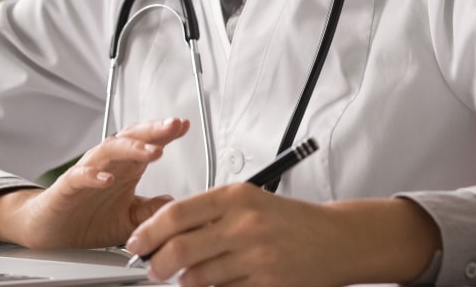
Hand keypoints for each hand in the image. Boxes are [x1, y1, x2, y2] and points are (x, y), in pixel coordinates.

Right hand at [0, 117, 190, 248]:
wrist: (50, 231)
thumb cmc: (87, 220)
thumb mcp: (129, 220)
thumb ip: (150, 210)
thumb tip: (175, 203)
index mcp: (125, 169)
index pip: (147, 143)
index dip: (165, 133)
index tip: (184, 125)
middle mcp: (107, 165)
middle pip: (132, 139)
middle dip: (154, 131)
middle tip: (174, 126)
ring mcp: (87, 173)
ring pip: (109, 151)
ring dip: (132, 149)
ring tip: (152, 152)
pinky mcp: (67, 187)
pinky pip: (79, 176)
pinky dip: (93, 175)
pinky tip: (106, 178)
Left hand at [125, 186, 440, 286]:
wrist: (337, 239)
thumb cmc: (292, 220)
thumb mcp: (250, 201)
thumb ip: (210, 212)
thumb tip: (166, 228)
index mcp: (236, 197)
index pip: (176, 213)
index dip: (148, 231)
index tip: (137, 241)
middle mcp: (244, 225)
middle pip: (180, 250)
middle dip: (158, 264)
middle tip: (152, 269)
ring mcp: (256, 258)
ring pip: (198, 277)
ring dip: (186, 281)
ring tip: (188, 277)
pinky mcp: (266, 284)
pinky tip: (219, 283)